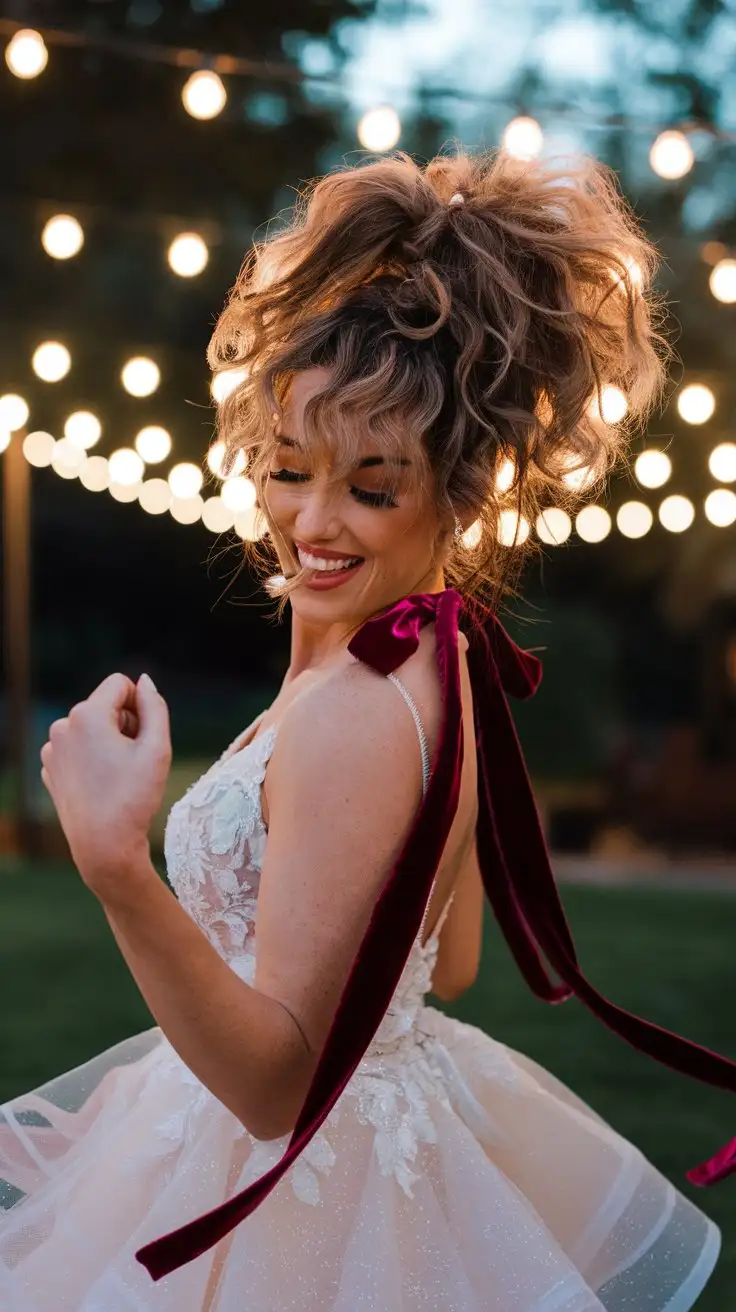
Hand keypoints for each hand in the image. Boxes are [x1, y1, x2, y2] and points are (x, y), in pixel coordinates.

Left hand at [40, 672, 171, 897]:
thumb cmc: (134, 797)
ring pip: (90, 728)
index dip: (140, 706)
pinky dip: (92, 758)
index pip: (120, 684)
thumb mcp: (157, 748)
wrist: (103, 846)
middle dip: (124, 724)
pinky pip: (77, 748)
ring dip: (108, 741)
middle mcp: (62, 726)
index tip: (144, 737)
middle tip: (134, 761)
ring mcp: (52, 749)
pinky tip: (101, 785)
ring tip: (118, 775)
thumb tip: (145, 681)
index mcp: (86, 715)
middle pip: (105, 706)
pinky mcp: (51, 768)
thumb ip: (155, 706)